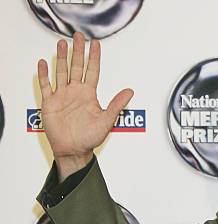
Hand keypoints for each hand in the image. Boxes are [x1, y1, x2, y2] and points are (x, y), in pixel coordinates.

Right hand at [37, 32, 133, 179]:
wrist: (73, 150)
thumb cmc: (89, 138)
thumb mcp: (107, 120)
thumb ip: (117, 104)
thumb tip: (130, 91)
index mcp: (89, 95)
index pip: (92, 71)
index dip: (94, 57)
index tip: (96, 43)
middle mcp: (76, 92)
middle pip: (76, 66)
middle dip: (77, 51)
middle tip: (78, 36)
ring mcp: (62, 96)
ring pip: (61, 72)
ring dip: (61, 58)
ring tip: (61, 44)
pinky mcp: (50, 103)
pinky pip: (46, 86)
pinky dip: (44, 75)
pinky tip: (43, 63)